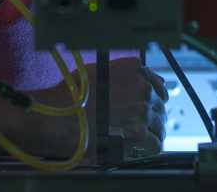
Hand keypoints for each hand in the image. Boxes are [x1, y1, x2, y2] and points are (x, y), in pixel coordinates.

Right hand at [31, 57, 169, 160]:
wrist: (56, 117)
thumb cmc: (71, 95)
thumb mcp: (99, 72)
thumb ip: (124, 75)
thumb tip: (140, 81)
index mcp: (135, 69)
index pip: (158, 86)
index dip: (150, 100)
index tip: (143, 108)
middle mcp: (142, 87)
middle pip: (160, 107)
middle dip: (149, 117)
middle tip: (133, 126)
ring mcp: (142, 110)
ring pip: (159, 126)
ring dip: (148, 133)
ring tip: (131, 139)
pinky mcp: (139, 133)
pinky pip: (155, 144)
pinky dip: (147, 148)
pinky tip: (134, 148)